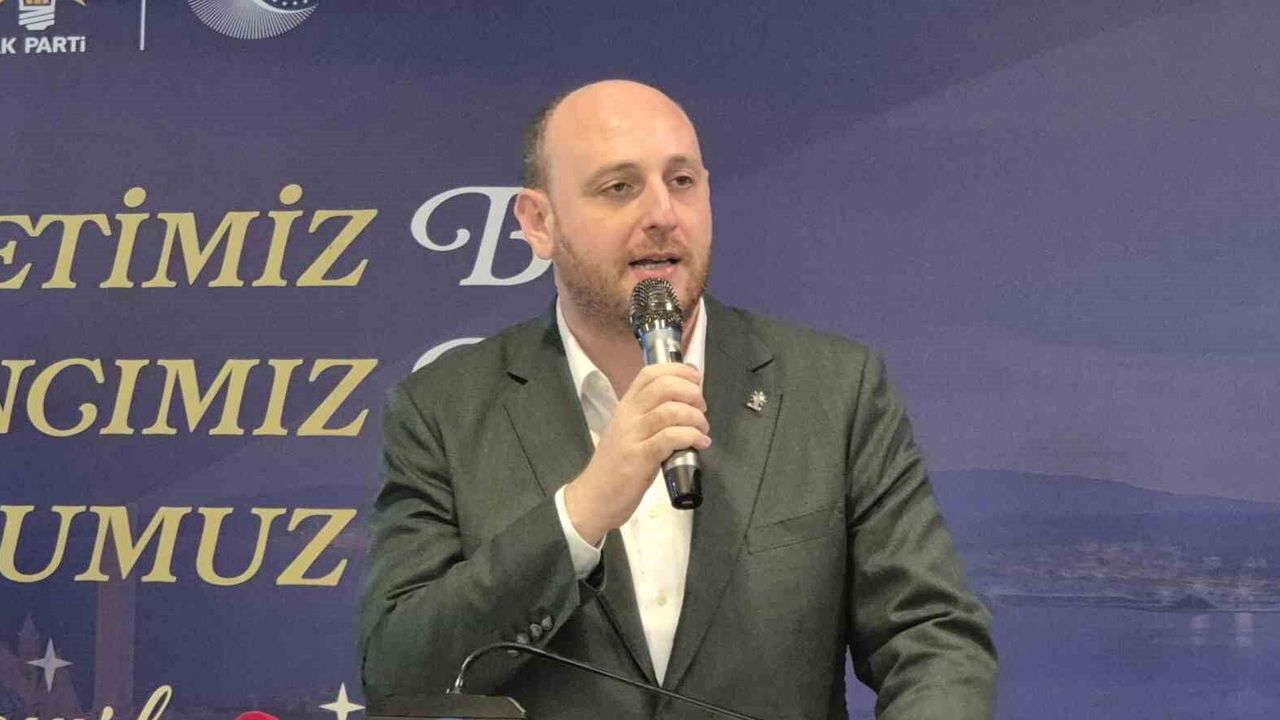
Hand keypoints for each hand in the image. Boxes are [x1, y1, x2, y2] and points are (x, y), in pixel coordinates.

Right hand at [564, 363, 710, 544]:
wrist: (594, 498)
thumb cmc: (616, 466)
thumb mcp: (630, 433)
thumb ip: (651, 417)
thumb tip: (685, 405)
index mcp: (626, 406)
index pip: (650, 373)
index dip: (678, 370)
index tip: (695, 380)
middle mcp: (628, 416)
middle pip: (663, 386)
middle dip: (691, 392)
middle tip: (701, 408)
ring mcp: (633, 436)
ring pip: (670, 411)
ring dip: (695, 417)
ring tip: (702, 429)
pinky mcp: (640, 458)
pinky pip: (670, 438)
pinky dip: (691, 436)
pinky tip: (700, 443)